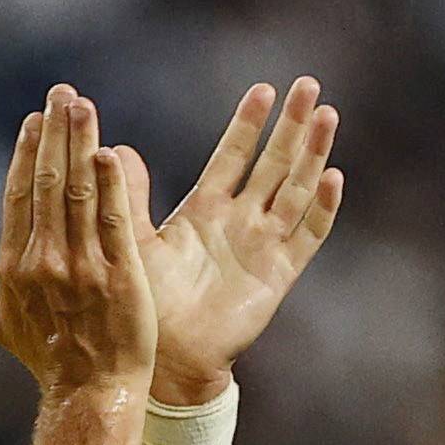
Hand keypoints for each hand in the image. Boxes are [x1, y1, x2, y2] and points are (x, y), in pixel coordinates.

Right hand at [0, 86, 157, 397]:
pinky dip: (111, 186)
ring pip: (79, 192)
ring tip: (83, 104)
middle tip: (62, 91)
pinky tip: (109, 152)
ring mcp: (83, 267)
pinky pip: (113, 222)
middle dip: (55, 132)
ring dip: (81, 143)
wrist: (89, 394)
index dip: (28, 152)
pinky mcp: (120, 276)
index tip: (37, 118)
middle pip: (48, 182)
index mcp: (17, 266)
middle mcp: (45, 261)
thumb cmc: (46, 361)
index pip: (20, 195)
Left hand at [117, 77, 342, 401]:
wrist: (167, 359)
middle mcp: (239, 223)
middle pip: (274, 164)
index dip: (248, 124)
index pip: (232, 156)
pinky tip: (333, 177)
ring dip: (313, 154)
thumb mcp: (132, 242)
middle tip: (309, 86)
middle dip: (292, 126)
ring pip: (296, 190)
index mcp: (205, 211)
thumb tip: (111, 147)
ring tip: (327, 115)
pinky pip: (306, 236)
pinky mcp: (278, 275)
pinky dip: (321, 209)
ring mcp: (262, 246)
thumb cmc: (146, 304)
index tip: (263, 89)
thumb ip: (127, 197)